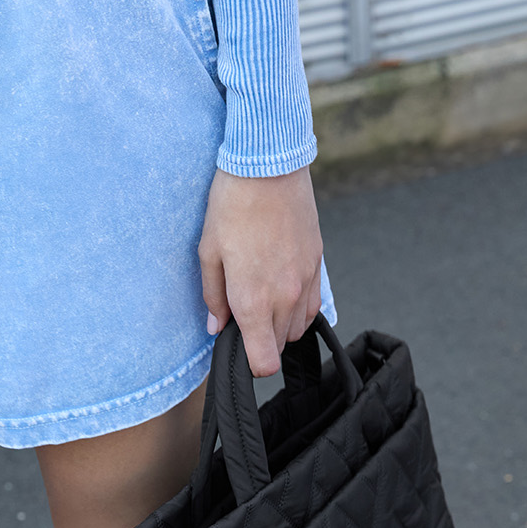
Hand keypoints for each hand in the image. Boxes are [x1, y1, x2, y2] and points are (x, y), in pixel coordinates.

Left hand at [198, 165, 323, 376]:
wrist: (269, 163)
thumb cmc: (233, 204)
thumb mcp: (208, 251)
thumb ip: (213, 297)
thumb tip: (216, 326)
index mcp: (253, 300)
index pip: (264, 362)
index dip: (251, 364)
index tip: (239, 348)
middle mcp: (284, 297)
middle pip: (279, 347)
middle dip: (260, 341)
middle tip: (242, 315)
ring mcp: (305, 282)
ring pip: (297, 329)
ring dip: (280, 325)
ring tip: (262, 299)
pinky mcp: (317, 265)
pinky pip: (312, 306)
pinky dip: (297, 308)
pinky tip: (280, 289)